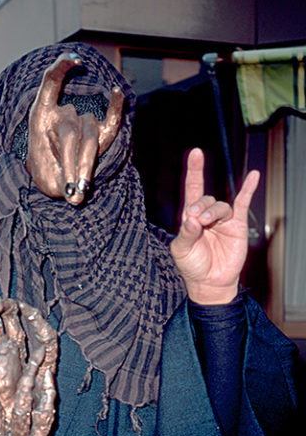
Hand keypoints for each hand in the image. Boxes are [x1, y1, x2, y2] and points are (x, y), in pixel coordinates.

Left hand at [26, 52, 123, 204]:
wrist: (49, 178)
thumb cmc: (44, 173)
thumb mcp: (43, 177)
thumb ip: (57, 182)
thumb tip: (77, 197)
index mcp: (42, 115)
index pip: (51, 82)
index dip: (61, 68)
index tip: (75, 60)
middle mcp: (62, 113)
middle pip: (71, 132)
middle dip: (72, 164)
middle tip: (71, 190)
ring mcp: (81, 121)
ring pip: (89, 137)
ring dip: (85, 166)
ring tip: (79, 191)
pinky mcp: (99, 132)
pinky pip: (110, 121)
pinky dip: (115, 106)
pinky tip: (116, 93)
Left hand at [171, 148, 258, 304]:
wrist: (210, 281)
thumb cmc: (192, 266)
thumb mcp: (181, 250)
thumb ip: (185, 234)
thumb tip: (190, 218)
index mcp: (189, 218)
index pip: (192, 190)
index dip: (194, 172)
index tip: (196, 154)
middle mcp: (206, 215)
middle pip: (205, 199)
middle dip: (200, 207)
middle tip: (196, 220)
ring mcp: (222, 220)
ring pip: (220, 205)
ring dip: (213, 211)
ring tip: (206, 223)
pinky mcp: (236, 225)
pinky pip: (243, 203)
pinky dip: (248, 189)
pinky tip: (253, 176)